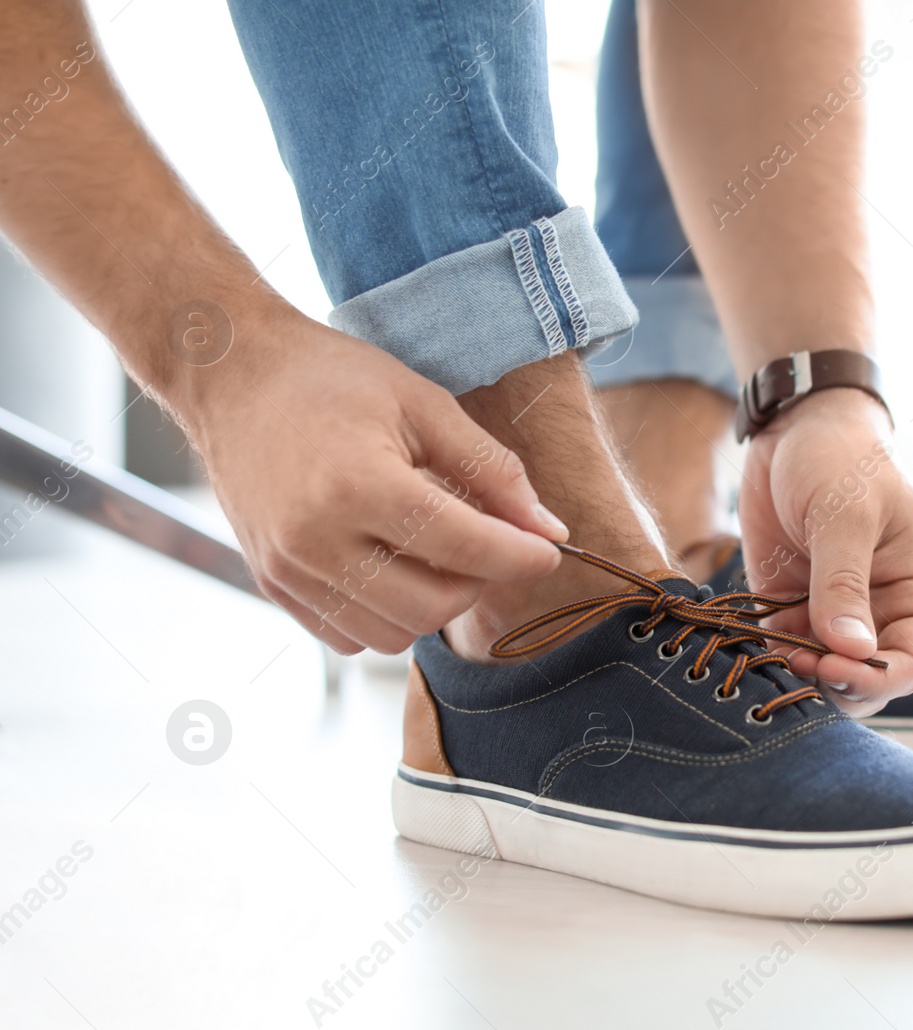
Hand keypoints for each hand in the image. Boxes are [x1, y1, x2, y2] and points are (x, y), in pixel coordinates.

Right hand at [180, 303, 566, 653]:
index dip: (519, 556)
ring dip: (431, 604)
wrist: (232, 377)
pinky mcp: (272, 586)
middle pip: (430, 608)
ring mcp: (288, 570)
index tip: (548, 551)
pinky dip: (385, 615)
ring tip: (432, 549)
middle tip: (483, 542)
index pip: (463, 547)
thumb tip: (550, 530)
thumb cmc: (333, 380)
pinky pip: (349, 638)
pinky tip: (390, 564)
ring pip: (392, 635)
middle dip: (475, 583)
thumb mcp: (424, 404)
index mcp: (358, 484)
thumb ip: (493, 471)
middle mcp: (315, 539)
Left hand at [739, 389, 912, 713]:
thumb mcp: (845, 515)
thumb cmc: (841, 460)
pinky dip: (763, 653)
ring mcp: (831, 615)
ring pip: (819, 676)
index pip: (908, 666)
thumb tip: (850, 650)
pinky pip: (780, 650)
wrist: (794, 426)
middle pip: (862, 684)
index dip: (873, 680)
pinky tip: (744, 636)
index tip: (832, 666)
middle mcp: (879, 615)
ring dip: (792, 673)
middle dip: (830, 683)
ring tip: (766, 646)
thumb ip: (844, 582)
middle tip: (793, 659)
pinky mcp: (787, 607)